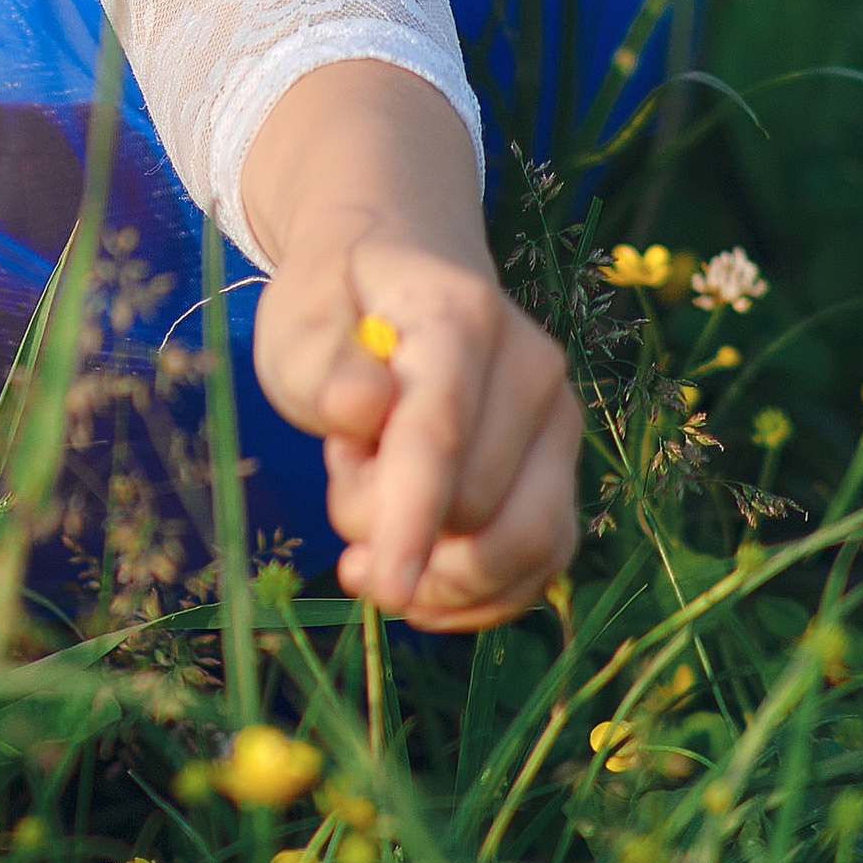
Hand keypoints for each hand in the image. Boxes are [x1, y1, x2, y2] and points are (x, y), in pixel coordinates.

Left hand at [241, 61, 579, 631]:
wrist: (405, 266)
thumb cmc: (338, 303)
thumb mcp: (296, 320)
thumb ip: (320, 367)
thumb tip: (363, 405)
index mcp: (459, 315)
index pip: (440, 431)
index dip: (412, 516)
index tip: (386, 586)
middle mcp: (532, 366)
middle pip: (474, 502)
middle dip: (390, 521)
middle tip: (345, 463)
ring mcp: (560, 421)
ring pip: (527, 545)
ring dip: (440, 571)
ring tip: (372, 530)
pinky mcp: (565, 470)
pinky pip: (543, 564)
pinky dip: (480, 596)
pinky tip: (420, 585)